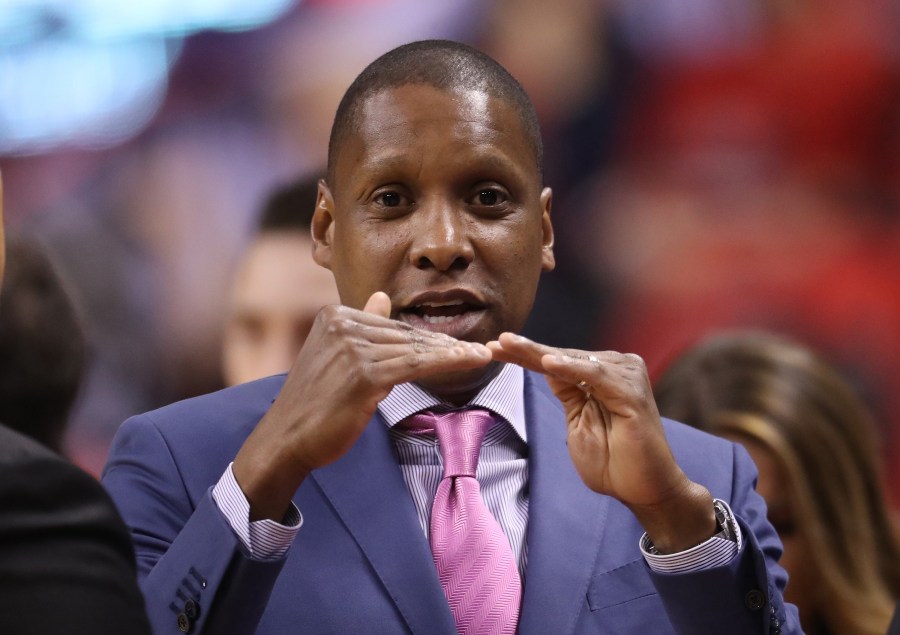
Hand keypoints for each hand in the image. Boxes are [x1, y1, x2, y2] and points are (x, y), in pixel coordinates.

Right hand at [234, 291, 491, 519]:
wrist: (286, 438)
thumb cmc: (314, 404)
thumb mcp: (336, 356)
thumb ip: (362, 325)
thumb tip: (381, 297)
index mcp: (334, 315)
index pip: (392, 324)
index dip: (427, 337)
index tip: (456, 345)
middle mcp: (342, 324)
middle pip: (406, 334)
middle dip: (444, 345)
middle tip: (477, 351)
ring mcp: (352, 347)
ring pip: (416, 348)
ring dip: (453, 353)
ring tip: (481, 356)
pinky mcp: (364, 373)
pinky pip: (416, 364)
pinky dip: (448, 363)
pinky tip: (469, 362)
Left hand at [487, 333, 715, 552]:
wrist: (646, 491)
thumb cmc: (614, 463)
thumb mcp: (578, 423)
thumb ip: (567, 393)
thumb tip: (547, 364)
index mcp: (599, 377)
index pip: (555, 362)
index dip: (523, 354)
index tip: (491, 348)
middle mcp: (615, 370)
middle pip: (561, 356)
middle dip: (525, 350)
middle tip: (494, 341)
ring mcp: (627, 379)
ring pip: (574, 360)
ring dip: (540, 353)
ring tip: (509, 345)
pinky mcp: (633, 394)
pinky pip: (596, 376)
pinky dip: (571, 368)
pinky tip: (548, 363)